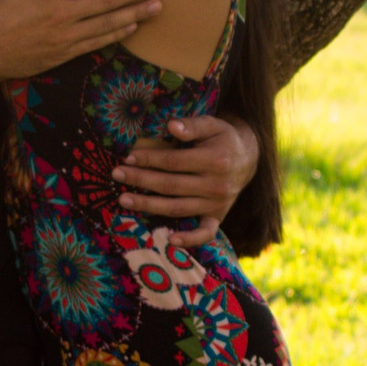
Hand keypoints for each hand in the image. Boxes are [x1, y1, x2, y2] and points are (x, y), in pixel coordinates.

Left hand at [116, 113, 255, 246]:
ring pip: (177, 208)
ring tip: (124, 200)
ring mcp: (217, 204)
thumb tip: (170, 126)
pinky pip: (205, 233)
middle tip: (117, 175)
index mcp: (215, 160)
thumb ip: (192, 125)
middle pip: (171, 185)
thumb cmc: (223, 139)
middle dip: (141, 180)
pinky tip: (169, 240)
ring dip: (148, 205)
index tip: (129, 157)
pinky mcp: (218, 217)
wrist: (249, 159)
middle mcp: (216, 185)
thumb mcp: (213, 125)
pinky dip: (190, 240)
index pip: (174, 162)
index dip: (149, 160)